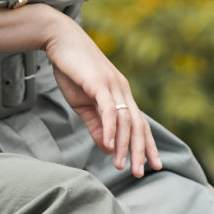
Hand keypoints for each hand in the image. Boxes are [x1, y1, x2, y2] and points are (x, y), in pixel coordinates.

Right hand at [37, 14, 161, 177]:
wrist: (60, 41)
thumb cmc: (72, 71)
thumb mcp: (83, 104)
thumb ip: (96, 125)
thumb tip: (108, 148)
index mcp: (121, 96)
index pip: (140, 124)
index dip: (148, 145)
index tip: (154, 165)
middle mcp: (122, 91)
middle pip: (138, 125)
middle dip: (141, 151)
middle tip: (140, 173)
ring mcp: (113, 86)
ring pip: (125, 120)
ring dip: (124, 145)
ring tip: (120, 165)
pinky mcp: (99, 82)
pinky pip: (109, 109)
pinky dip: (111, 127)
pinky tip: (109, 144)